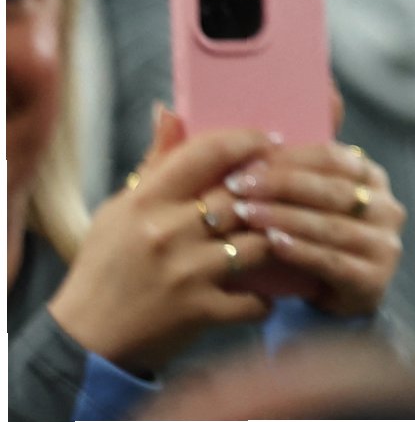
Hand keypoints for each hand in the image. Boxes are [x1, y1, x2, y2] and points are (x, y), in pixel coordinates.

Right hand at [48, 109, 276, 373]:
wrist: (82, 341)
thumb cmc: (104, 268)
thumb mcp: (119, 211)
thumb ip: (155, 164)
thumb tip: (170, 111)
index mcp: (145, 201)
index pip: (208, 153)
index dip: (248, 141)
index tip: (272, 140)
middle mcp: (167, 232)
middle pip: (243, 196)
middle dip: (274, 192)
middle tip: (295, 188)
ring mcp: (186, 273)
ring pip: (260, 242)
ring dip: (277, 243)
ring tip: (286, 239)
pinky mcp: (199, 311)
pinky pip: (256, 298)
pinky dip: (267, 299)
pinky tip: (268, 293)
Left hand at [225, 141, 404, 318]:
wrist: (333, 298)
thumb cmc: (314, 240)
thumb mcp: (312, 202)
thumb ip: (300, 168)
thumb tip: (268, 131)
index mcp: (373, 179)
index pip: (334, 158)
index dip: (290, 158)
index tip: (247, 163)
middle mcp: (387, 208)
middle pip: (332, 190)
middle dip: (282, 186)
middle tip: (239, 187)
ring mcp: (385, 245)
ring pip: (330, 225)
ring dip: (285, 218)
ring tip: (246, 214)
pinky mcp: (374, 280)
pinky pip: (332, 261)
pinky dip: (301, 251)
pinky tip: (272, 244)